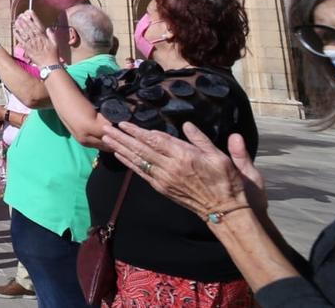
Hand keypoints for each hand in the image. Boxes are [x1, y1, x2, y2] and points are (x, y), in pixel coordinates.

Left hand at [13, 11, 57, 65]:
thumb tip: (48, 29)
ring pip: (25, 33)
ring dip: (20, 27)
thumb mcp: (55, 43)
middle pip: (29, 28)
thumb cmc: (53, 54)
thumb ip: (52, 35)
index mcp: (44, 36)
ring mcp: (32, 44)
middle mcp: (37, 39)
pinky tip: (14, 31)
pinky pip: (21, 41)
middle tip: (20, 15)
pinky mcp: (27, 49)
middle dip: (25, 21)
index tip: (29, 12)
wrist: (49, 64)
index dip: (33, 18)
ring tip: (16, 21)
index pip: (38, 25)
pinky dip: (17, 35)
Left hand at [101, 121, 257, 217]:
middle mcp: (171, 167)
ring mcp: (165, 179)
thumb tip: (189, 125)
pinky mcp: (163, 188)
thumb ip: (203, 140)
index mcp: (185, 156)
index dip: (138, 131)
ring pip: (139, 160)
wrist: (225, 211)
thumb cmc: (228, 182)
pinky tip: (119, 155)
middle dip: (123, 137)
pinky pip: (142, 173)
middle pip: (142, 149)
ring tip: (106, 138)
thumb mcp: (221, 157)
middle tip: (106, 127)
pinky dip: (129, 163)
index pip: (156, 140)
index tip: (124, 123)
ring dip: (121, 148)